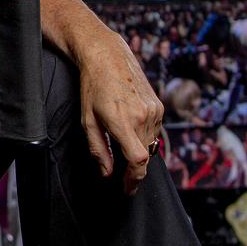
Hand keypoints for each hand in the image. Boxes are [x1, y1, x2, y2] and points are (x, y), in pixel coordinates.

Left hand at [76, 32, 163, 194]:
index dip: (134, 179)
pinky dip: (144, 136)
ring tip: (122, 144)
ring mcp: (154, 110)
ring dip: (139, 150)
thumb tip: (107, 173)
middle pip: (145, 155)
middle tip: (123, 176)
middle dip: (134, 168)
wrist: (108, 57)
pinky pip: (155, 130)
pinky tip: (131, 128)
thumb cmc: (93, 87)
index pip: (138, 160)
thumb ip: (98, 150)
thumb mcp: (87, 120)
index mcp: (123, 121)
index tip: (128, 188)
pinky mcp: (159, 106)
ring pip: (151, 144)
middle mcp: (143, 117)